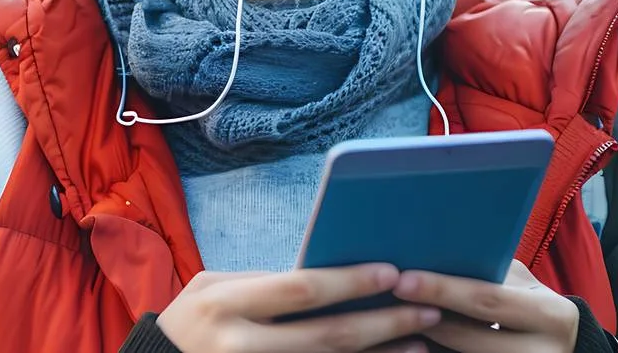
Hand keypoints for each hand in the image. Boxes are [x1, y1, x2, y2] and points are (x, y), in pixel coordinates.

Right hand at [156, 264, 441, 352]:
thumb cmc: (190, 323)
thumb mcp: (211, 290)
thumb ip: (263, 284)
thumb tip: (328, 276)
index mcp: (225, 304)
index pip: (299, 290)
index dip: (349, 282)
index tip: (392, 272)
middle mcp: (241, 345)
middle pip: (327, 337)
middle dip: (383, 322)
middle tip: (427, 309)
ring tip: (422, 341)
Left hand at [391, 260, 579, 351]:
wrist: (562, 346)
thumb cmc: (529, 303)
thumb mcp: (520, 284)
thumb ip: (488, 271)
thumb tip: (430, 249)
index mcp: (549, 314)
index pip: (487, 299)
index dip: (442, 290)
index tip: (403, 280)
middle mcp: (543, 351)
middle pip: (467, 338)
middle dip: (422, 318)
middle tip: (386, 299)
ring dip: (421, 340)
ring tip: (389, 320)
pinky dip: (433, 352)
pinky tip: (409, 340)